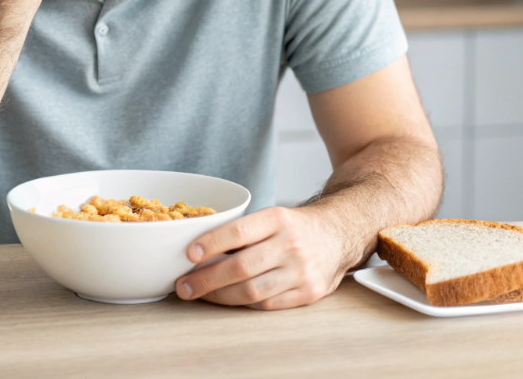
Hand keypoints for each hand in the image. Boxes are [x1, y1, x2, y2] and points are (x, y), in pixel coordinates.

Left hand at [175, 206, 349, 310]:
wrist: (338, 235)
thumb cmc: (294, 227)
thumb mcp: (272, 217)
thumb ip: (243, 232)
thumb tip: (198, 251)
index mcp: (278, 219)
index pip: (238, 231)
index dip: (211, 243)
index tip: (189, 254)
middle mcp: (291, 244)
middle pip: (241, 267)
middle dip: (206, 279)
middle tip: (184, 285)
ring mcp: (301, 271)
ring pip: (252, 291)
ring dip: (220, 296)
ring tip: (200, 294)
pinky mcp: (309, 292)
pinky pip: (267, 304)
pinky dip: (244, 304)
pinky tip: (229, 299)